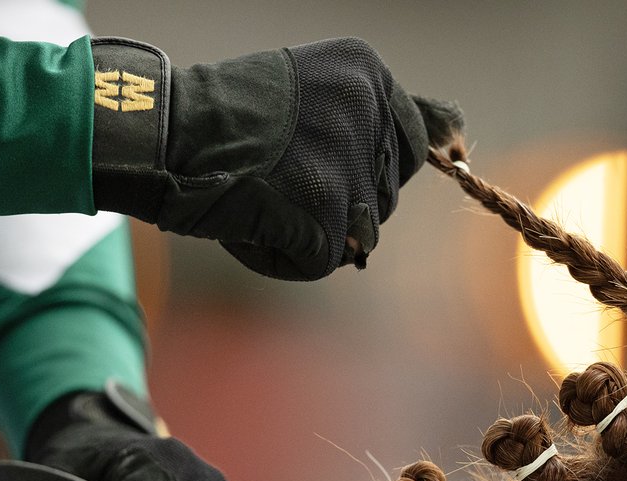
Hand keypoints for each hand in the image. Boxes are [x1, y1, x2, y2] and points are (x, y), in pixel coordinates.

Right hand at [89, 36, 461, 279]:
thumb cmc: (229, 120)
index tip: (332, 168)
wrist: (168, 135)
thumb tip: (458, 139)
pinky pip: (324, 261)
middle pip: (385, 195)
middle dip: (340, 202)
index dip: (373, 167)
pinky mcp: (326, 214)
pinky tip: (254, 221)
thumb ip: (379, 117)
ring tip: (266, 195)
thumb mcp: (314, 94)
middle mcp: (367, 111)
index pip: (413, 141)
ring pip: (359, 234)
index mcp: (367, 73)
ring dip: (314, 231)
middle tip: (281, 176)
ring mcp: (348, 166)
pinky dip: (287, 256)